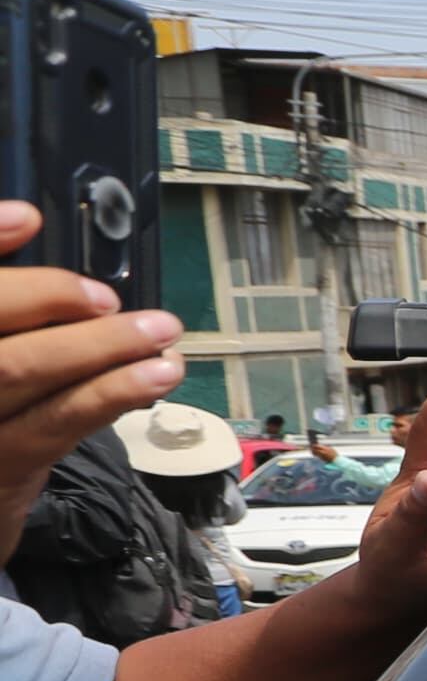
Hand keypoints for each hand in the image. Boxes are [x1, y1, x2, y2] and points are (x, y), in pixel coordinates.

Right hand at [0, 199, 187, 552]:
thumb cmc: (4, 399)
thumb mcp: (7, 337)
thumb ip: (16, 297)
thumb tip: (30, 223)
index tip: (28, 218)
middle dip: (45, 297)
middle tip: (106, 296)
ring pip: (18, 370)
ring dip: (97, 346)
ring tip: (157, 331)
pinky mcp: (3, 462)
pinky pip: (59, 421)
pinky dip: (112, 391)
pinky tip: (155, 374)